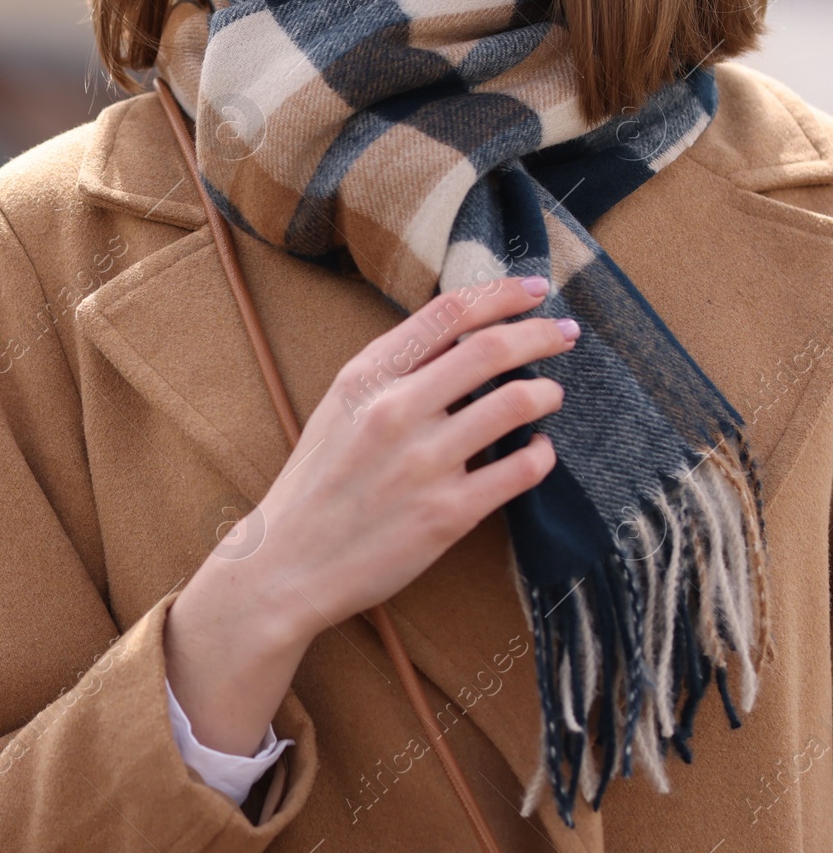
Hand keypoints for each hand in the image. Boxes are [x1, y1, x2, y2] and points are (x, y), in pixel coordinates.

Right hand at [164, 274, 572, 755]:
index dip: (502, 294)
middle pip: (491, 349)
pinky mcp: (447, 514)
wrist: (287, 563)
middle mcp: (395, 411)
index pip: (447, 313)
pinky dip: (542, 454)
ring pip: (516, 404)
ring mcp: (424, 463)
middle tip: (566, 334)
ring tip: (550, 395)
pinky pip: (520, 470)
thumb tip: (460, 335)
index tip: (535, 289)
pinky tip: (538, 451)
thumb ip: (391, 371)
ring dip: (546, 393)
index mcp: (365, 378)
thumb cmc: (316, 483)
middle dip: (541, 334)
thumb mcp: (337, 409)